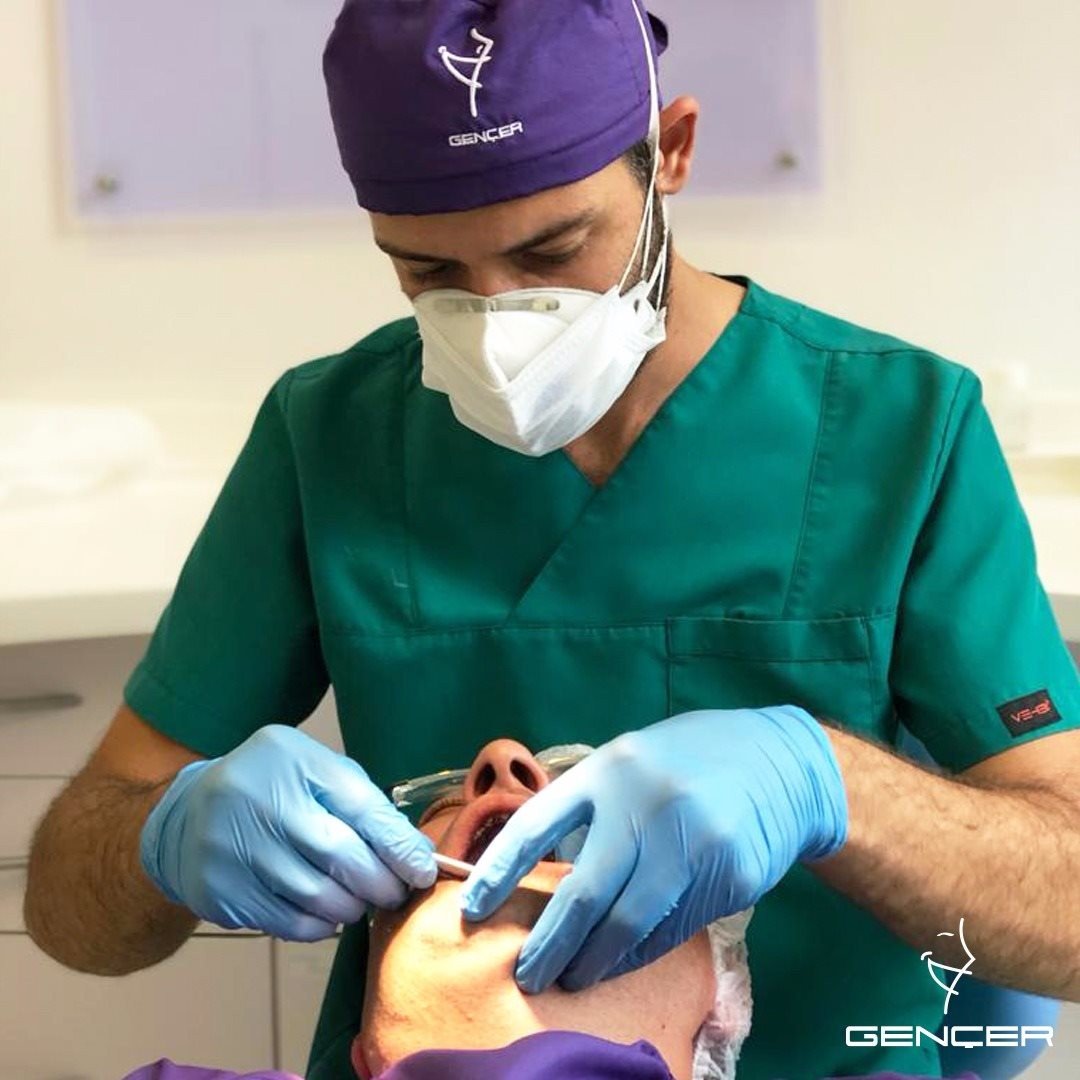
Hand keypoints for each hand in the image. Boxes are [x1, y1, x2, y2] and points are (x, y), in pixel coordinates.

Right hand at [140, 725, 435, 939]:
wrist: (187, 815)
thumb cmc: (275, 790)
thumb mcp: (316, 773)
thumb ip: (363, 803)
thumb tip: (415, 854)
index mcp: (290, 758)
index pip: (359, 805)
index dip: (398, 845)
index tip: (423, 871)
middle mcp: (256, 797)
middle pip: (339, 854)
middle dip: (380, 882)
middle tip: (396, 892)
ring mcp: (231, 846)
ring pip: (315, 895)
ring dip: (352, 906)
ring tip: (361, 901)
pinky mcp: (218, 889)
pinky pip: (287, 921)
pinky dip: (320, 924)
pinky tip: (328, 914)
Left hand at [459, 706, 847, 992]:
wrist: (782, 761)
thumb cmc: (688, 760)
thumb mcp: (631, 760)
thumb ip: (591, 807)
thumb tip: (545, 878)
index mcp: (609, 768)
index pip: (538, 824)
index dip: (499, 871)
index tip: (471, 910)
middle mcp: (647, 802)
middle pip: (584, 893)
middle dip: (549, 944)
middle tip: (528, 975)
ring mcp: (692, 840)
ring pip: (629, 922)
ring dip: (595, 960)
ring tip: (573, 978)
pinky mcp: (730, 873)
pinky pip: (674, 927)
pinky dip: (642, 951)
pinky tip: (623, 960)